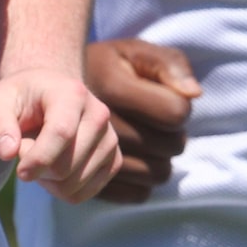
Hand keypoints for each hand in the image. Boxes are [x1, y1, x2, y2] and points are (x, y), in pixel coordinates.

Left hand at [0, 67, 118, 204]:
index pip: (61, 133)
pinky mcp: (113, 160)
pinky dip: (61, 190)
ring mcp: (110, 139)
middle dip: (37, 168)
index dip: (38, 158)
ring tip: (39, 156)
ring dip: (47, 180)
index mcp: (72, 93)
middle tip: (25, 150)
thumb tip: (8, 152)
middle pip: (66, 165)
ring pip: (74, 184)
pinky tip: (53, 168)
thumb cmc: (19, 100)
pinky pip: (83, 194)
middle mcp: (99, 114)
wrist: (49, 95)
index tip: (19, 171)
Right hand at [85, 39, 203, 203]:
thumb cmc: (108, 69)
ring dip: (159, 158)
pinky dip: (142, 182)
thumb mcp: (136, 52)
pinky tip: (132, 161)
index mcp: (112, 86)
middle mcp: (99, 124)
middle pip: (171, 146)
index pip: (175, 112)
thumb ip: (170, 65)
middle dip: (171, 134)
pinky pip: (137, 194)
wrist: (54, 92)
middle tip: (154, 122)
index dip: (179, 106)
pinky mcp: (88, 181)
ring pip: (158, 174)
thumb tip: (192, 94)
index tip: (163, 98)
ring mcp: (91, 156)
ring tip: (143, 139)